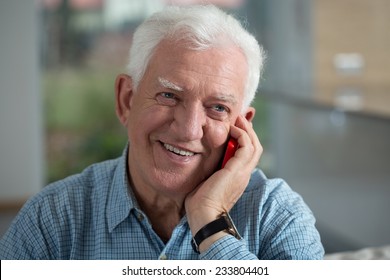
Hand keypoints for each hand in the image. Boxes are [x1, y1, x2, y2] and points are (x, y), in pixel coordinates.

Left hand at [185, 115, 262, 251]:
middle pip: (255, 147)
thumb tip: (201, 157)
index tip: (234, 126)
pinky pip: (246, 146)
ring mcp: (243, 172)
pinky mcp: (238, 169)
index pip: (247, 154)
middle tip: (238, 118)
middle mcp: (244, 174)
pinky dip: (241, 135)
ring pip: (254, 145)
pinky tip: (231, 129)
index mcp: (237, 177)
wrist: (204, 216)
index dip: (244, 138)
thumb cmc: (200, 202)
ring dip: (246, 130)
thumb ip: (210, 169)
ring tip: (237, 119)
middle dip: (248, 131)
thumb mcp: (206, 180)